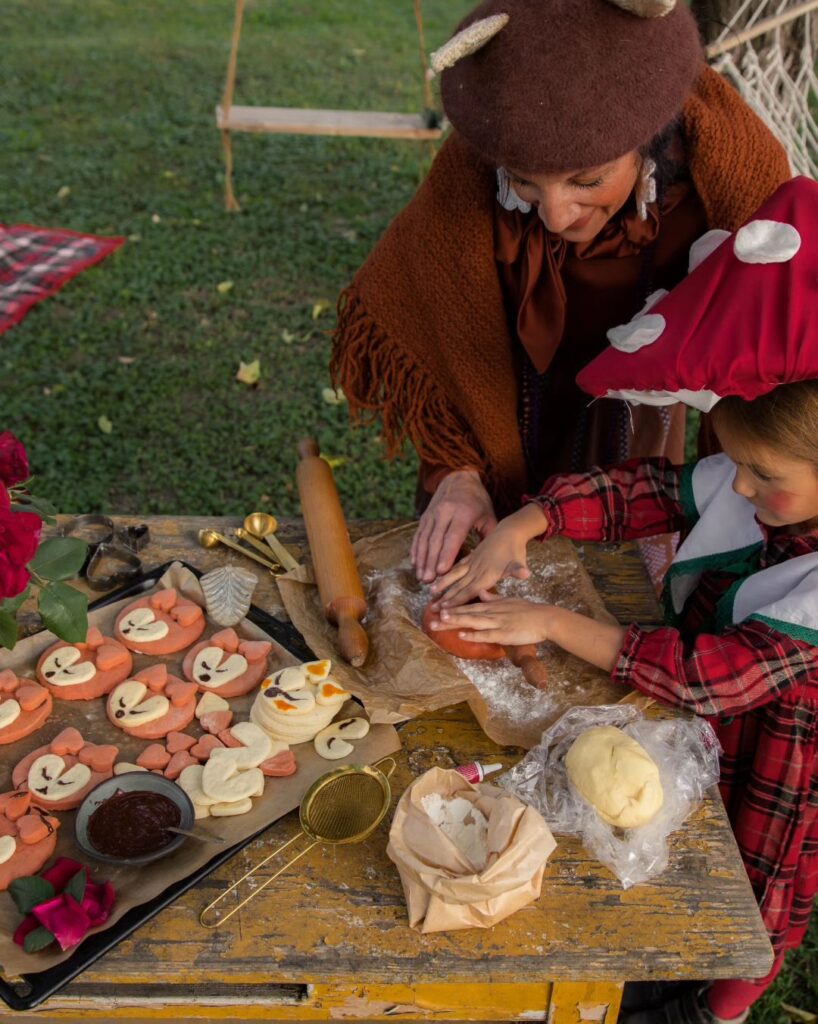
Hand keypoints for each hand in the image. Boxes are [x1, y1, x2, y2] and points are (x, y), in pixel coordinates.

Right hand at [411, 470, 496, 582]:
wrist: (459, 478)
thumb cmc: (477, 501)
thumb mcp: (488, 515)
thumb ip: (489, 536)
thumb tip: (492, 559)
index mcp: (462, 512)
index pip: (452, 537)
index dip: (446, 555)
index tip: (442, 571)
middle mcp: (444, 512)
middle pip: (435, 541)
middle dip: (431, 562)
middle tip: (429, 580)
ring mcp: (432, 514)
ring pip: (424, 540)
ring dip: (421, 560)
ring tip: (421, 577)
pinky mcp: (424, 517)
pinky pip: (418, 535)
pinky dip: (415, 550)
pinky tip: (414, 563)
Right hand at [431, 503, 546, 606]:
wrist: (510, 530)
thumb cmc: (516, 549)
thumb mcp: (519, 560)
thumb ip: (517, 570)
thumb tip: (525, 574)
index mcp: (487, 574)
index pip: (469, 591)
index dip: (457, 600)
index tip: (446, 609)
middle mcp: (476, 569)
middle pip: (458, 586)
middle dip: (446, 598)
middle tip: (433, 608)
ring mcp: (472, 562)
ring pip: (454, 575)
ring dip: (443, 584)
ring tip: (431, 592)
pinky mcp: (471, 556)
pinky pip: (456, 566)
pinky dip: (447, 573)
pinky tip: (439, 576)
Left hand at [433, 593, 552, 646]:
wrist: (545, 618)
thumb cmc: (528, 611)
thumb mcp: (508, 600)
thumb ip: (493, 598)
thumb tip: (481, 593)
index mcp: (492, 605)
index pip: (468, 606)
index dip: (453, 607)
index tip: (438, 609)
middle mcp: (491, 612)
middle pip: (466, 614)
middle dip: (448, 616)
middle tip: (431, 618)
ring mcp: (497, 622)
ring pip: (473, 622)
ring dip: (457, 621)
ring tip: (441, 621)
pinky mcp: (504, 633)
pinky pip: (486, 634)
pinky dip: (473, 634)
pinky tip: (461, 635)